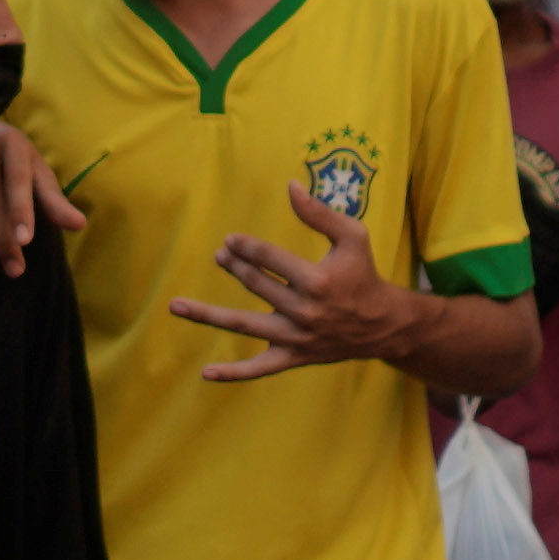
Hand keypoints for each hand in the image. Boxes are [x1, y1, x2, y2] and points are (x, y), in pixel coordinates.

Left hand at [172, 179, 421, 381]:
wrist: (383, 324)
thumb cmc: (363, 274)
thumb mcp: (352, 236)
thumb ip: (319, 213)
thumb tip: (289, 186)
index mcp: (318, 280)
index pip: (270, 260)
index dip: (246, 248)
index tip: (231, 240)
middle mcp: (305, 311)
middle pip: (256, 286)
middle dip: (235, 267)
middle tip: (221, 255)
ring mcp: (297, 337)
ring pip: (245, 325)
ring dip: (208, 315)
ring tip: (176, 305)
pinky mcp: (295, 356)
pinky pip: (260, 368)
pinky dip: (234, 373)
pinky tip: (205, 373)